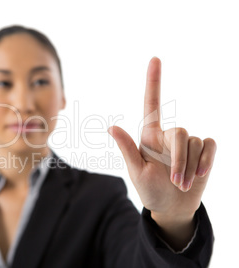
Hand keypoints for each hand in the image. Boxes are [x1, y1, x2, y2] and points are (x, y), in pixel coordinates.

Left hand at [108, 57, 216, 226]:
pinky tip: (199, 175)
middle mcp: (168, 136)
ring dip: (189, 167)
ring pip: (194, 143)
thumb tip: (111, 127)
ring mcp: (187, 143)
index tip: (155, 59)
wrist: (171, 207)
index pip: (152, 103)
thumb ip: (127, 149)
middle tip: (174, 182)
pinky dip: (206, 161)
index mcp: (150, 136)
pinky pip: (210, 145)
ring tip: (180, 184)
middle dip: (179, 160)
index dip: (153, 81)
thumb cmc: (150, 189)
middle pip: (180, 133)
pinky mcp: (203, 151)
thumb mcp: (136, 171)